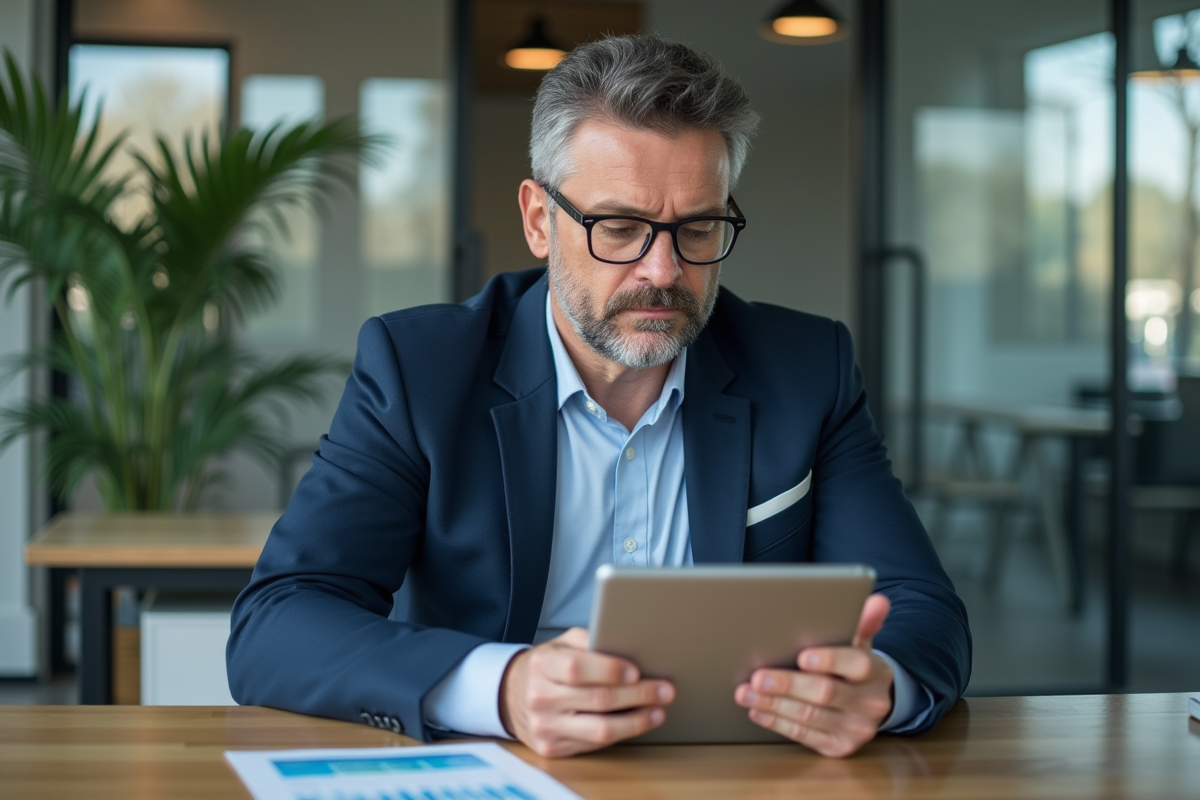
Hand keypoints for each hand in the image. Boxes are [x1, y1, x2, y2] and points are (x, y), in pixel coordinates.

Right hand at [499, 627, 674, 757]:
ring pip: (600, 729)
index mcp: (541, 665)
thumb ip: (587, 640)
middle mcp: (540, 698)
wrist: (510, 696)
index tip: (636, 670)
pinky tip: (639, 722)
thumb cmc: (546, 667)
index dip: (609, 669)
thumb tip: (624, 642)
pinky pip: (595, 744)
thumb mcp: (560, 644)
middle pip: (597, 699)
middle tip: (664, 689)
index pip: (577, 668)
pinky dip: (622, 733)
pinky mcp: (553, 748)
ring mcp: (546, 726)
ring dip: (637, 720)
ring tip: (658, 709)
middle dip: (638, 694)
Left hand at [734, 593, 894, 757]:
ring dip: (773, 704)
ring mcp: (856, 729)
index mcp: (877, 672)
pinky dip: (777, 722)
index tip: (802, 656)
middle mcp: (871, 703)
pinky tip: (758, 711)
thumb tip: (876, 601)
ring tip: (746, 692)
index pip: (857, 665)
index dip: (830, 660)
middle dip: (788, 684)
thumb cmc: (854, 666)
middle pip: (825, 693)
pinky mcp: (839, 747)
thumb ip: (864, 622)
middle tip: (757, 677)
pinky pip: (804, 736)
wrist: (870, 703)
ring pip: (810, 716)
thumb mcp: (861, 643)